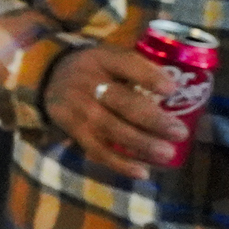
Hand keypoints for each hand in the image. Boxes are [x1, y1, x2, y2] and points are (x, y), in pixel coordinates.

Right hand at [41, 44, 184, 178]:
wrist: (48, 77)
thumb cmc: (94, 69)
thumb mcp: (109, 56)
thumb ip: (138, 68)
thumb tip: (181, 88)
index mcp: (101, 59)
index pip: (125, 63)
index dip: (148, 77)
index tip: (171, 90)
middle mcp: (87, 82)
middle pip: (121, 102)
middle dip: (152, 119)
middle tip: (180, 133)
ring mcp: (78, 108)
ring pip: (111, 128)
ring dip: (141, 144)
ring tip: (167, 154)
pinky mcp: (72, 129)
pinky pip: (97, 149)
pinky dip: (119, 163)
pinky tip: (142, 172)